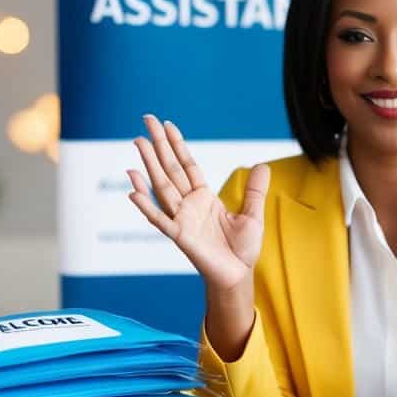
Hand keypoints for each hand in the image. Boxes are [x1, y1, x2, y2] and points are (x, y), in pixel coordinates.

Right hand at [127, 114, 269, 291]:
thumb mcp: (253, 215)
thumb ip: (255, 190)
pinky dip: (146, 205)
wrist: (238, 276)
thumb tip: (263, 165)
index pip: (187, 164)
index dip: (177, 144)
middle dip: (158, 145)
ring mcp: (181, 219)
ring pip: (162, 186)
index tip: (166, 125)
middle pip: (170, 168)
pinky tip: (133, 189)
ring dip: (148, 165)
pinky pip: (160, 219)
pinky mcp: (180, 236)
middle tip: (145, 120)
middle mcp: (188, 204)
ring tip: (138, 143)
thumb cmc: (242, 249)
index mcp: (203, 197)